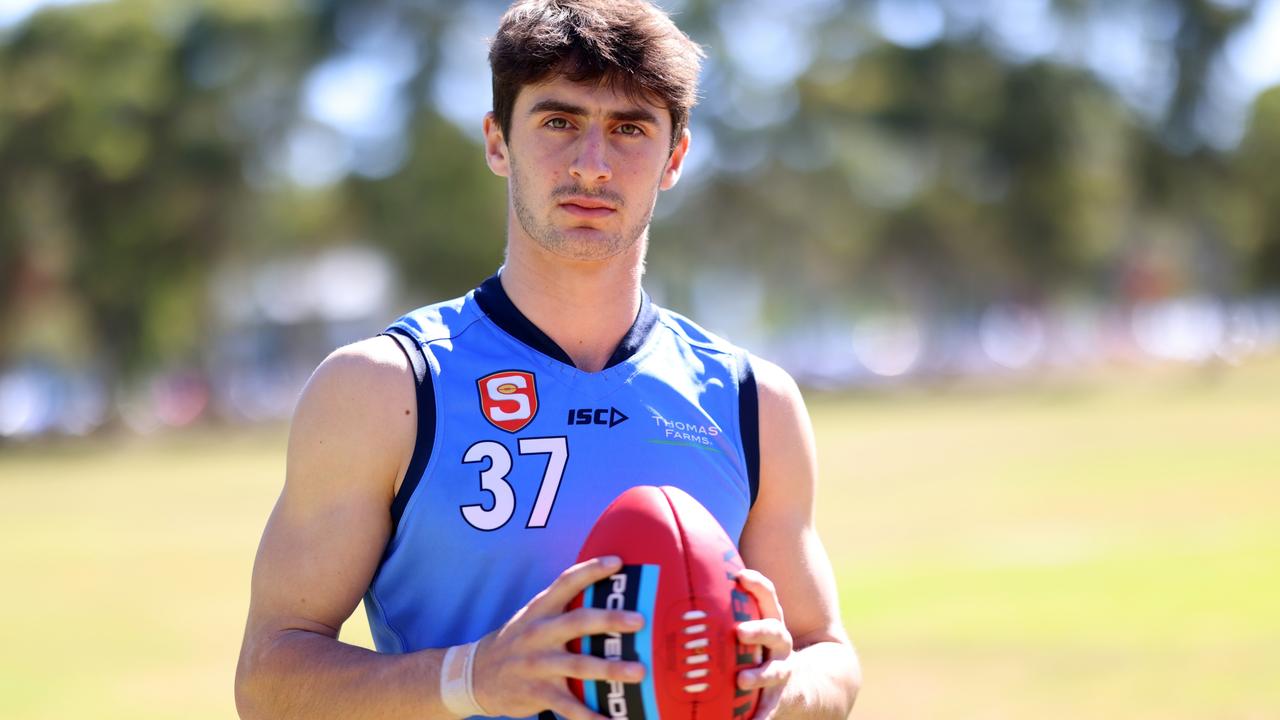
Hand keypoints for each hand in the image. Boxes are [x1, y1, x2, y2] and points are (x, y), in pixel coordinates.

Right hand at [470, 556, 646, 719]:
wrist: (474, 674)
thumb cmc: (518, 640)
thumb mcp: (533, 616)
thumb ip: (564, 606)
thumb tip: (609, 595)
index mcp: (540, 609)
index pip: (567, 582)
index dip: (591, 570)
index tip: (618, 562)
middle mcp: (539, 633)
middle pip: (578, 622)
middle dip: (609, 620)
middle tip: (639, 621)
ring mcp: (537, 664)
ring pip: (578, 666)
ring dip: (610, 669)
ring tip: (639, 672)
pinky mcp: (537, 693)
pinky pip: (569, 707)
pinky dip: (592, 717)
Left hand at [735, 568, 794, 719]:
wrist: (797, 684)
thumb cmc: (756, 649)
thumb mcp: (748, 629)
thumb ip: (723, 614)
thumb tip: (678, 592)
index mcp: (770, 622)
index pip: (768, 597)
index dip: (757, 585)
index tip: (741, 576)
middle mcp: (780, 644)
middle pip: (774, 631)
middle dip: (758, 630)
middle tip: (739, 632)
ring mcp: (781, 671)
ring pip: (775, 671)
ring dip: (759, 675)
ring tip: (742, 680)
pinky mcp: (777, 698)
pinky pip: (770, 708)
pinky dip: (760, 717)